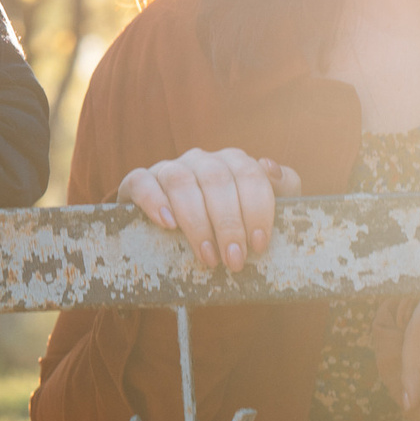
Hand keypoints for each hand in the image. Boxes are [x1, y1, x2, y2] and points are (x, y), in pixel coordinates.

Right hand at [117, 148, 300, 274]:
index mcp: (233, 162)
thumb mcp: (257, 214)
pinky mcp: (139, 181)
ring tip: (207, 257)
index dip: (256, 209)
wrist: (178, 241)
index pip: (249, 174)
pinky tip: (167, 225)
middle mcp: (201, 160)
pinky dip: (155, 202)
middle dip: (228, 223)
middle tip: (234, 260)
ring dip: (196, 221)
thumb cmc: (228, 228)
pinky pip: (142, 182)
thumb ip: (280, 191)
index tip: (258, 245)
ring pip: (180, 180)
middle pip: (216, 179)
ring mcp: (169, 168)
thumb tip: (272, 170)